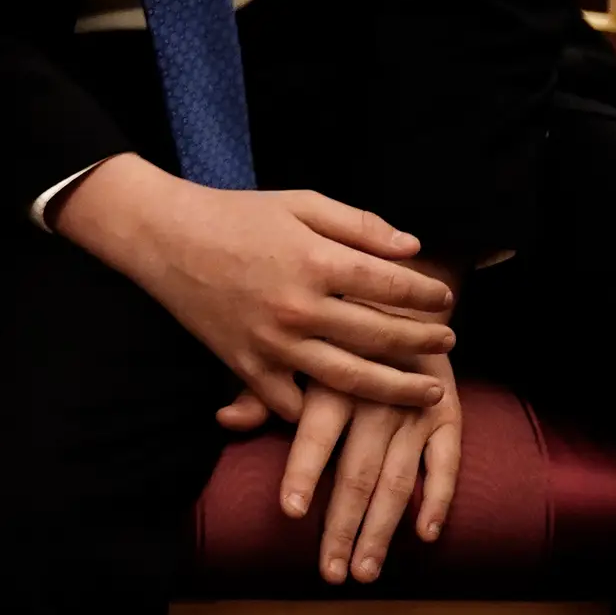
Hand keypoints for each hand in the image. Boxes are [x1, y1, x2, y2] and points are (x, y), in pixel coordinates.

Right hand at [53, 155, 454, 418]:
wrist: (164, 237)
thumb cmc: (235, 214)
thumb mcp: (298, 203)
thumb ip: (357, 224)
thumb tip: (411, 248)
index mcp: (315, 261)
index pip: (391, 284)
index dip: (427, 293)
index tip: (445, 298)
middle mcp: (300, 308)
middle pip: (381, 336)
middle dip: (424, 342)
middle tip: (450, 343)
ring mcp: (273, 343)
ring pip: (350, 380)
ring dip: (397, 388)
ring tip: (429, 392)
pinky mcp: (246, 366)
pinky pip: (292, 404)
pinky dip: (320, 411)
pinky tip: (347, 410)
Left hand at [217, 351, 464, 584]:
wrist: (399, 295)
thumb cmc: (331, 330)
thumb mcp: (294, 349)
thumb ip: (262, 390)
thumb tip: (225, 420)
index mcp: (332, 381)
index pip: (315, 434)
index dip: (303, 472)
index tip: (291, 510)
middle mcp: (376, 398)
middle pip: (358, 471)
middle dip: (343, 525)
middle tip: (332, 571)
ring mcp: (415, 409)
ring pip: (398, 479)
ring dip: (383, 529)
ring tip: (366, 569)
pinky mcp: (448, 414)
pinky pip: (446, 462)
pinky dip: (438, 499)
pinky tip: (425, 533)